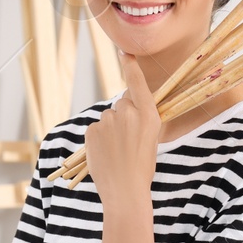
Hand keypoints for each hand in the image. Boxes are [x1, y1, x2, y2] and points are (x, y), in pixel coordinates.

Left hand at [84, 53, 160, 207]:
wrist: (125, 190)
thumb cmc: (142, 167)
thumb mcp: (150, 139)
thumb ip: (139, 119)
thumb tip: (124, 108)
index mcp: (148, 115)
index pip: (137, 84)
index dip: (130, 67)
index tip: (124, 52)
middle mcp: (128, 113)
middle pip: (122, 103)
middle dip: (123, 116)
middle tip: (128, 140)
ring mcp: (108, 122)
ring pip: (108, 117)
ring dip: (110, 129)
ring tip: (117, 151)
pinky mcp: (92, 131)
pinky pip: (96, 128)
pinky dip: (99, 138)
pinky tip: (106, 153)